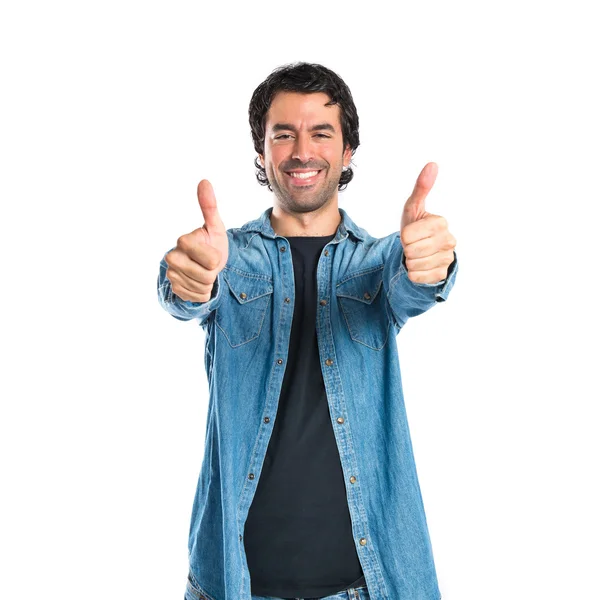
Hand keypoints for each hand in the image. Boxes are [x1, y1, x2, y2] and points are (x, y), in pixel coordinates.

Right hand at [165, 180, 228, 301]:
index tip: (214, 254)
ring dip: (208, 283)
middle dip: (212, 273)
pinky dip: (201, 293)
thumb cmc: (212, 245)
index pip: (210, 259)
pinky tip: (198, 283)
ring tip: (204, 273)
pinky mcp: (173, 289)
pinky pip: (195, 297)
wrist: (205, 267)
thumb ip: (209, 207)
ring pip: (200, 287)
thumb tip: (204, 181)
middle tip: (209, 266)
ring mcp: (171, 274)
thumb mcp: (216, 228)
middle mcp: (172, 257)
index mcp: (183, 241)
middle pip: (204, 276)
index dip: (216, 259)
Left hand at [400, 162, 455, 283]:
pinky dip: (413, 274)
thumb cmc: (416, 227)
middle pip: (411, 250)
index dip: (404, 236)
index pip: (408, 235)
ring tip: (417, 254)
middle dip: (407, 249)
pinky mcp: (442, 275)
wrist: (421, 251)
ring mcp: (447, 259)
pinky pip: (417, 277)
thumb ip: (421, 188)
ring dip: (410, 261)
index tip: (411, 233)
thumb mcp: (414, 208)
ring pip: (414, 264)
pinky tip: (420, 266)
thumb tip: (432, 164)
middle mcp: (449, 241)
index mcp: (441, 223)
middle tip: (413, 245)